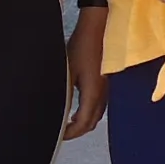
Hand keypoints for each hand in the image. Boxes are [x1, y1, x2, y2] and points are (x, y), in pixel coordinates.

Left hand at [63, 6, 108, 138]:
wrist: (99, 27)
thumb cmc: (82, 47)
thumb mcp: (68, 71)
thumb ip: (65, 93)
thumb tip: (58, 109)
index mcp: (93, 94)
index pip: (83, 123)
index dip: (71, 133)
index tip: (58, 135)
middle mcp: (102, 95)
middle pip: (92, 122)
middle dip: (77, 131)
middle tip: (62, 132)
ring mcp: (106, 89)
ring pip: (97, 114)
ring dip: (83, 121)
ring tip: (67, 122)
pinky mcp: (105, 82)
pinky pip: (99, 105)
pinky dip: (88, 112)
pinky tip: (77, 108)